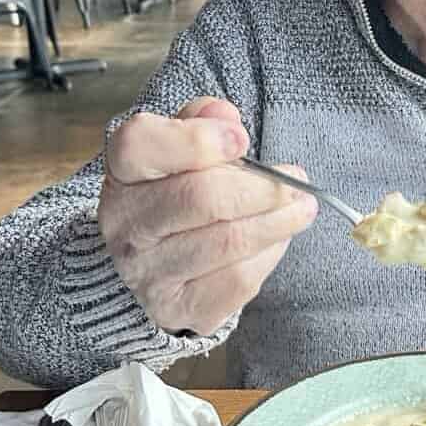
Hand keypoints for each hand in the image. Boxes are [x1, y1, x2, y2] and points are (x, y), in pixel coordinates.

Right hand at [99, 97, 317, 334]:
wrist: (154, 265)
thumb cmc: (176, 194)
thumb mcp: (180, 148)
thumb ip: (200, 123)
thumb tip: (225, 117)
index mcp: (122, 173)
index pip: (141, 145)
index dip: (196, 140)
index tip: (242, 139)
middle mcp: (125, 224)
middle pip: (200, 197)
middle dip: (261, 187)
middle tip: (295, 179)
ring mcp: (147, 272)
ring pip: (227, 241)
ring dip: (279, 221)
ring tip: (303, 207)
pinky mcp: (177, 308)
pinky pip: (237, 280)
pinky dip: (269, 255)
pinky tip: (278, 239)